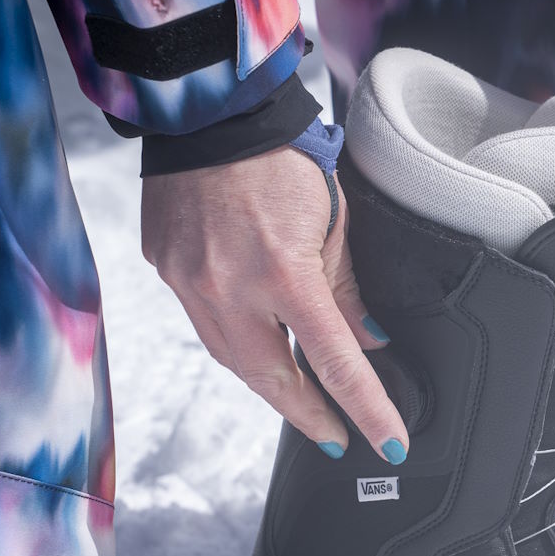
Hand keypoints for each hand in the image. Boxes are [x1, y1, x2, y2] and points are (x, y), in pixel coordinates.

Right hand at [140, 146, 407, 462]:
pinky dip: (237, 344)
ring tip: (304, 404)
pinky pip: (205, 324)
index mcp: (285, 273)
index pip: (336, 362)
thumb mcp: (335, 220)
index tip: (388, 443)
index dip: (366, 410)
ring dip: (271, 387)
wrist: (211, 112)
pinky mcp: (166, 268)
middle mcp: (230, 287)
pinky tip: (259, 350)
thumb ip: (349, 290)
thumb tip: (370, 342)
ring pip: (233, 360)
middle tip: (337, 438)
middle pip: (271, 380)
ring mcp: (190, 281)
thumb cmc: (283, 157)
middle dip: (309, 415)